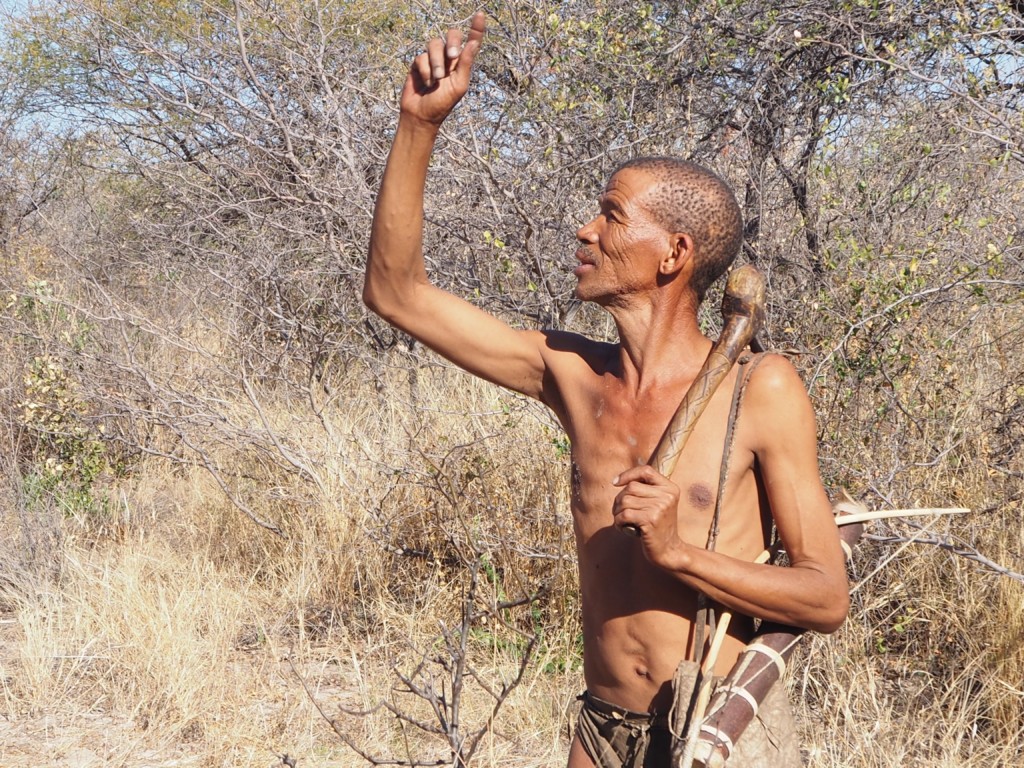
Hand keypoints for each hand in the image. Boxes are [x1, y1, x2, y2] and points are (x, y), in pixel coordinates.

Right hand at [401, 11, 485, 126]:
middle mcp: (448, 58)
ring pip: (434, 44)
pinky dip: (425, 71)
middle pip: (451, 35)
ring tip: (437, 80)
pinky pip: (421, 57)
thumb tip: (473, 43)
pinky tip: (426, 84)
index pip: (471, 41)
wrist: (421, 116)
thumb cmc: (443, 104)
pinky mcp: (419, 63)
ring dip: (436, 63)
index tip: (480, 15)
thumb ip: (465, 64)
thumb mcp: (459, 86)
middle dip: (452, 42)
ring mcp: (433, 59)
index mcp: (462, 64)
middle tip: (452, 56)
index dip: (476, 28)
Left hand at [612, 465, 683, 565]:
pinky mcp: (651, 520)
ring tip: (623, 521)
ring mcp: (660, 507)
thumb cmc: (658, 526)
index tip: (615, 482)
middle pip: (631, 487)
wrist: (669, 550)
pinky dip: (618, 522)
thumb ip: (646, 490)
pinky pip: (624, 515)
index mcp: (670, 488)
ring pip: (625, 501)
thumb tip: (618, 480)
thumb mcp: (659, 504)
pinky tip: (623, 527)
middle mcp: (667, 495)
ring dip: (617, 512)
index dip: (628, 474)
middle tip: (620, 512)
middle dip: (619, 500)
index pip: (646, 471)